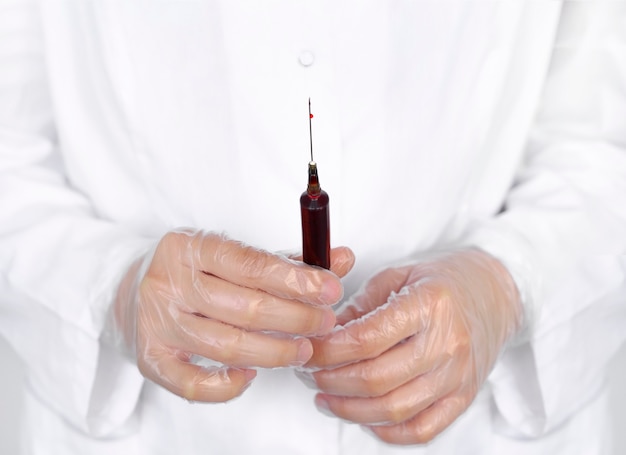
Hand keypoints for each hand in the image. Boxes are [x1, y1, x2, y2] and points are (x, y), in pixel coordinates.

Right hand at [112, 229, 354, 402]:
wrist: (129, 290)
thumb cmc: (194, 271)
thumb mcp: (236, 255)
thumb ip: (288, 260)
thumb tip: (342, 259)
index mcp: (190, 246)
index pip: (252, 265)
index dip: (297, 281)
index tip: (331, 290)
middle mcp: (168, 283)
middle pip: (245, 308)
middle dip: (296, 319)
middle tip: (324, 323)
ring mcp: (156, 323)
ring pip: (227, 346)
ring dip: (276, 352)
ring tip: (305, 349)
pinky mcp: (150, 358)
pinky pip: (193, 384)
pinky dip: (228, 385)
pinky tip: (254, 374)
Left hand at [302, 249, 520, 444]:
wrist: (496, 294)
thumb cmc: (444, 281)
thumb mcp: (397, 277)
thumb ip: (359, 307)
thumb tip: (324, 338)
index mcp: (429, 304)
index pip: (365, 339)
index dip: (326, 351)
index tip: (307, 350)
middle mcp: (447, 343)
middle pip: (375, 379)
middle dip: (330, 381)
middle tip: (310, 373)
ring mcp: (458, 376)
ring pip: (393, 410)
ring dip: (349, 410)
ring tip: (326, 397)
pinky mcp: (464, 398)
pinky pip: (421, 430)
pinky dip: (386, 431)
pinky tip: (363, 416)